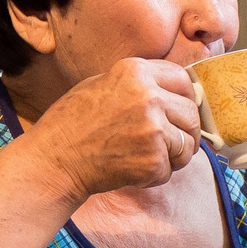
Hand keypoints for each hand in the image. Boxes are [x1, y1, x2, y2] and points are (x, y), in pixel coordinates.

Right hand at [21, 58, 202, 200]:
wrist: (55, 159)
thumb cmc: (71, 124)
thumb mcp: (101, 85)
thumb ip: (137, 84)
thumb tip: (171, 92)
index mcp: (135, 72)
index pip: (182, 79)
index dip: (185, 97)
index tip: (180, 111)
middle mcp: (148, 96)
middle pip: (191, 112)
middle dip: (186, 130)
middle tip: (172, 143)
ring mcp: (152, 128)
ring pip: (187, 143)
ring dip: (175, 155)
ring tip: (150, 158)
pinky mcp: (153, 159)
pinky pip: (171, 169)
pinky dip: (157, 175)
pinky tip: (134, 171)